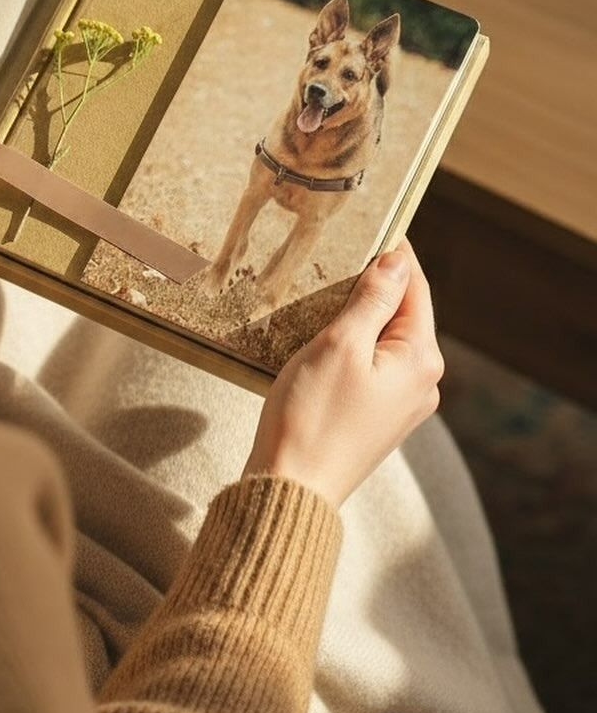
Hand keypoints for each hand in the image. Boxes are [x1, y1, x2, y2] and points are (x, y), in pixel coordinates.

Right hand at [243, 239, 443, 507]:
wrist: (291, 490)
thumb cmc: (311, 417)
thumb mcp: (339, 345)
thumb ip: (372, 300)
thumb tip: (397, 260)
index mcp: (420, 359)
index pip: (415, 288)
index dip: (394, 253)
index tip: (373, 222)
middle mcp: (422, 382)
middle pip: (403, 313)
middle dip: (375, 284)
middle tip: (341, 252)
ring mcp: (401, 404)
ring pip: (385, 340)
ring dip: (359, 315)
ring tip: (325, 289)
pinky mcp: (376, 418)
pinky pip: (371, 366)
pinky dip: (352, 344)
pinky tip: (322, 337)